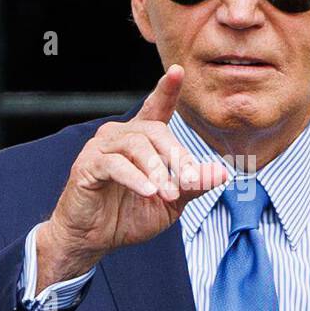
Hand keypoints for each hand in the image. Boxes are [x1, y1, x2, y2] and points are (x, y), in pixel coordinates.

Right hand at [36, 65, 228, 289]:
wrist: (94, 239)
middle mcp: (120, 135)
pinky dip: (135, 178)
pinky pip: (114, 164)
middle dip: (177, 156)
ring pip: (136, 146)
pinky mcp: (87, 166)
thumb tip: (223, 173)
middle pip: (155, 131)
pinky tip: (148, 192)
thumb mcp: (171, 202)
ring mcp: (100, 148)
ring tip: (170, 193)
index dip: (167, 90)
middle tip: (191, 181)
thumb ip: (194, 185)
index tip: (178, 71)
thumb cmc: (130, 215)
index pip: (156, 108)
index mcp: (141, 139)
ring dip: (158, 170)